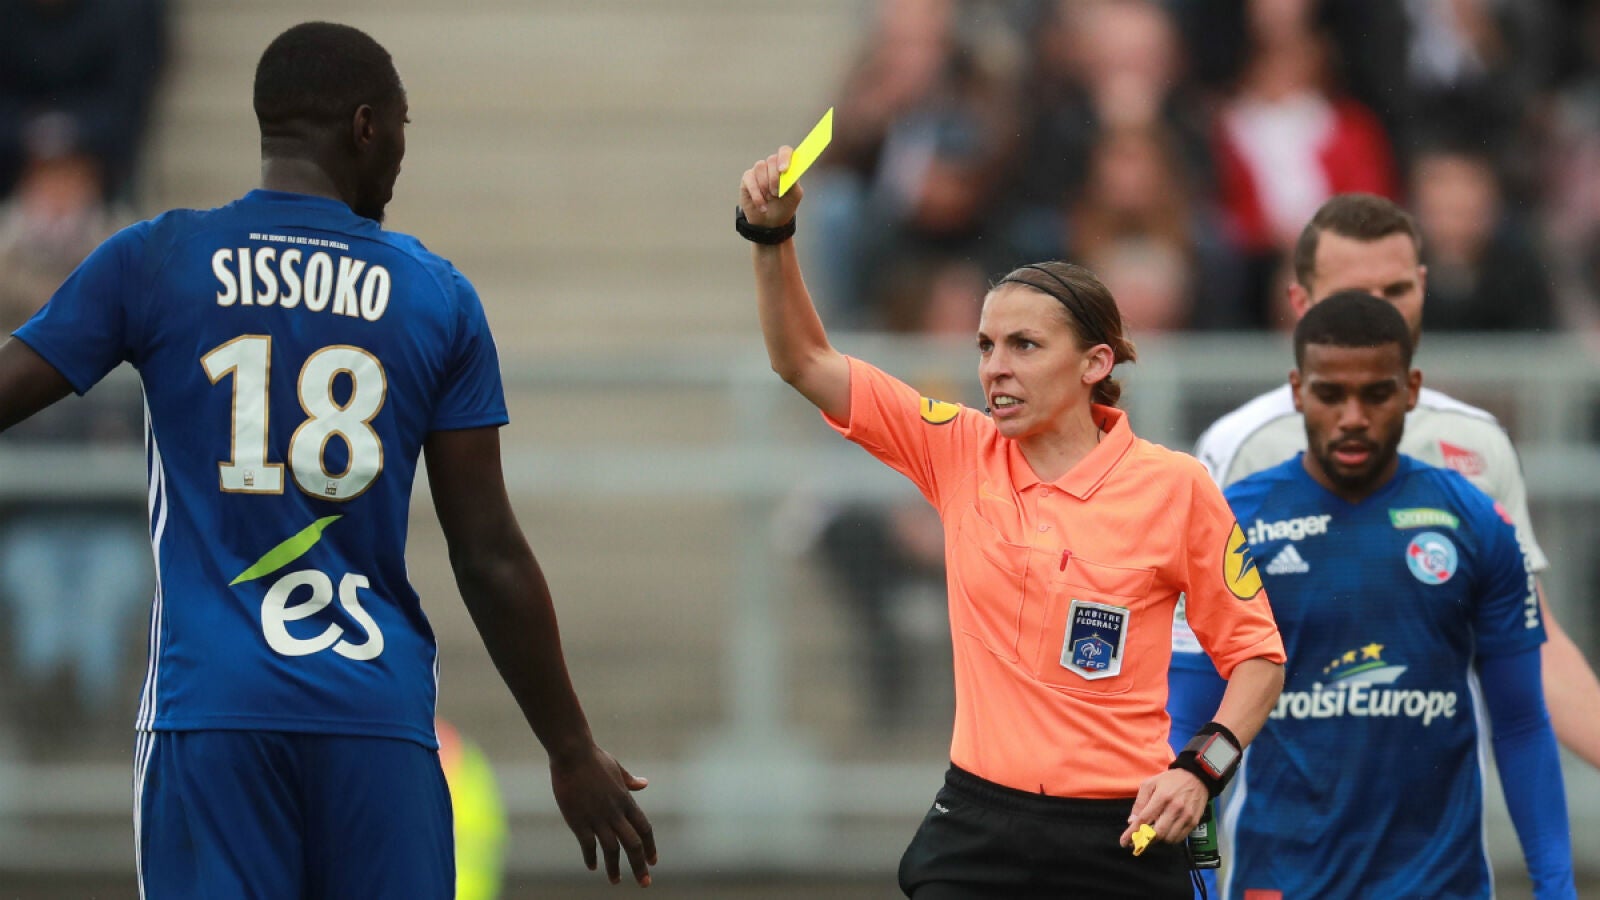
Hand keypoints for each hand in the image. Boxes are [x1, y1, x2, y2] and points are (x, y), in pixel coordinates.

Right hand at [549, 745, 655, 885]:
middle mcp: (615, 812)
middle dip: (640, 865)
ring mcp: (597, 817)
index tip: (653, 861)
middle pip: (633, 844)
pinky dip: (591, 857)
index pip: (645, 828)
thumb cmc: (593, 758)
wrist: (573, 753)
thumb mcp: (617, 768)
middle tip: (645, 882)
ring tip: (616, 881)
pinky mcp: (579, 819)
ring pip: (612, 849)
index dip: (650, 847)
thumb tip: (644, 783)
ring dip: (615, 867)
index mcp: (626, 800)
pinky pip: (588, 844)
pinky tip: (593, 867)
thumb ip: (629, 780)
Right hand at [738, 146, 802, 228]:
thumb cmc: (784, 206)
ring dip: (765, 186)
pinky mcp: (747, 179)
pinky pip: (750, 180)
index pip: (785, 151)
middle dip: (775, 178)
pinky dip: (757, 195)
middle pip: (772, 159)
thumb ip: (793, 182)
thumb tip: (788, 172)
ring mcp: (759, 171)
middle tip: (776, 194)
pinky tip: (762, 205)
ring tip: (769, 199)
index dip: (784, 157)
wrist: (771, 223)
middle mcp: (772, 166)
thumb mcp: (794, 195)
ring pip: (760, 167)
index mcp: (786, 166)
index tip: (784, 170)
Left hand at [1118, 769, 1207, 847]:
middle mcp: (1175, 808)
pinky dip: (1170, 839)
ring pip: (1169, 838)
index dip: (1132, 833)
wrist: (1196, 777)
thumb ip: (1139, 802)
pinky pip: (1179, 838)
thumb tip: (1132, 821)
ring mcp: (1186, 816)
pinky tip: (1165, 832)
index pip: (1144, 819)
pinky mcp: (1194, 822)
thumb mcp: (1150, 784)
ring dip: (1158, 840)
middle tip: (1138, 841)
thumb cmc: (1170, 780)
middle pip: (1158, 833)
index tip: (1124, 842)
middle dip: (1146, 840)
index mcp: (1162, 797)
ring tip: (1153, 834)